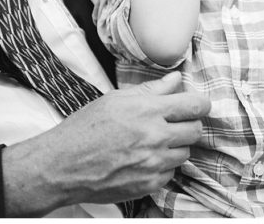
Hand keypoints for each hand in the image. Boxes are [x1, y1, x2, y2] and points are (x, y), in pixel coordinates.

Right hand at [1, 72, 209, 215]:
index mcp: (147, 111)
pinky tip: (144, 160)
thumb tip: (176, 79)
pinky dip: (163, 167)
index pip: (195, 106)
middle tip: (173, 123)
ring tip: (153, 142)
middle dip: (188, 124)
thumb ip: (151, 89)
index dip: (200, 104)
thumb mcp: (115, 99)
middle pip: (196, 130)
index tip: (197, 105)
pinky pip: (171, 173)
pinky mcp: (149, 184)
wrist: (63, 165)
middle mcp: (154, 137)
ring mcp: (153, 164)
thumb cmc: (84, 129)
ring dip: (175, 146)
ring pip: (185, 153)